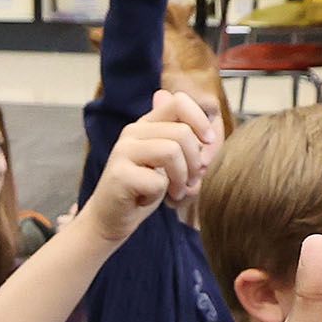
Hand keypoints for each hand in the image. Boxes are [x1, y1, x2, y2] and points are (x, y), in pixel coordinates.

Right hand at [87, 90, 218, 240]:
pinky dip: (160, 195)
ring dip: (181, 178)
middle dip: (195, 161)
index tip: (208, 142)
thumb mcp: (171, 165)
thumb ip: (188, 146)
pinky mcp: (120, 175)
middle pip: (182, 132)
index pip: (178, 102)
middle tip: (190, 182)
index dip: (200, 120)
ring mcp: (124, 151)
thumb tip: (209, 132)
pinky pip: (158, 181)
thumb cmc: (144, 191)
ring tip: (175, 192)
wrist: (112, 219)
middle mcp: (133, 132)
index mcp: (147, 124)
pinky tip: (147, 200)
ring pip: (172, 151)